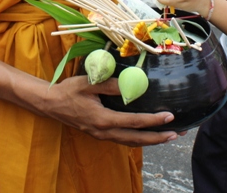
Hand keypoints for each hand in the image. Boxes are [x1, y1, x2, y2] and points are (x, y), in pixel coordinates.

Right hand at [43, 75, 177, 146]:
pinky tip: (146, 134)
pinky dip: (137, 139)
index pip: (134, 122)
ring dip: (150, 141)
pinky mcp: (99, 134)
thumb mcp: (88, 83)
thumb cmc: (68, 91)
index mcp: (103, 119)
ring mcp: (101, 135)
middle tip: (176, 134)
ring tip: (167, 136)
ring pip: (130, 142)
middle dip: (158, 138)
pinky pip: (123, 139)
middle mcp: (104, 131)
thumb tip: (129, 84)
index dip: (153, 120)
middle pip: (136, 139)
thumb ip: (109, 84)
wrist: (50, 104)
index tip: (169, 117)